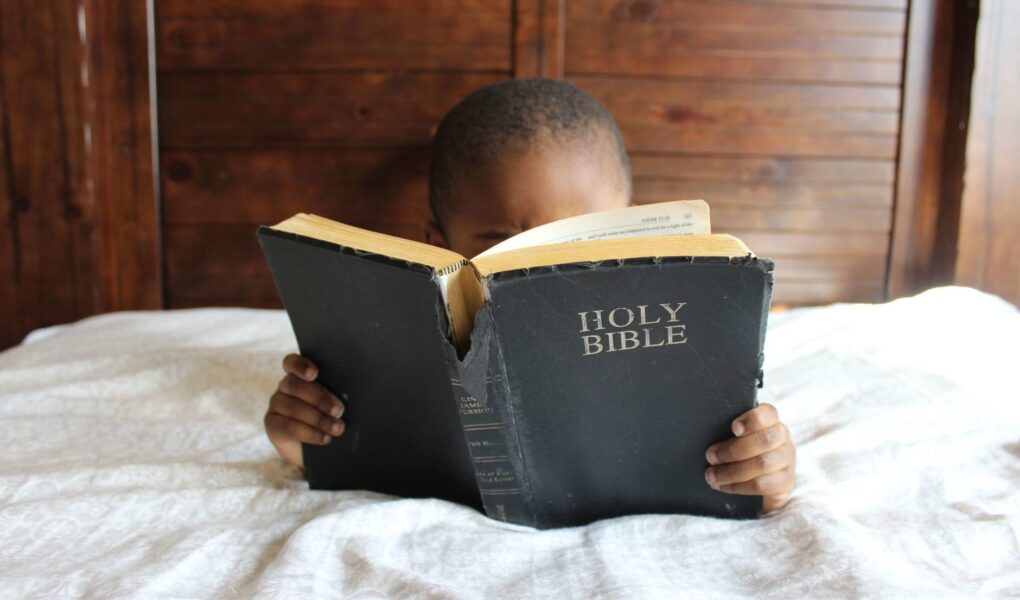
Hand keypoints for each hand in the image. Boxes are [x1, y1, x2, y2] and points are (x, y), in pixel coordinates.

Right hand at [264, 353, 345, 469]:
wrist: (320, 449)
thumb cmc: (332, 419)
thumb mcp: (335, 404)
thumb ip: (336, 394)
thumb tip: (344, 397)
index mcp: (299, 375)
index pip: (292, 363)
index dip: (301, 366)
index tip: (315, 374)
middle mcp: (284, 387)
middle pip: (294, 385)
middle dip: (319, 398)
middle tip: (338, 411)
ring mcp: (276, 405)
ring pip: (292, 407)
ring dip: (318, 419)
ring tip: (337, 428)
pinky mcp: (272, 424)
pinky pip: (288, 427)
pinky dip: (309, 433)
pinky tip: (325, 438)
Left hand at [704, 403, 795, 512]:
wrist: (760, 484)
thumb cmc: (741, 453)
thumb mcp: (736, 439)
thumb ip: (728, 433)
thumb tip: (707, 437)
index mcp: (770, 422)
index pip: (768, 413)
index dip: (752, 420)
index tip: (734, 428)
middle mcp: (782, 439)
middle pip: (765, 440)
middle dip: (734, 450)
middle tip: (711, 456)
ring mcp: (787, 461)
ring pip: (762, 464)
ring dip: (732, 471)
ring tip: (712, 475)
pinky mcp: (785, 482)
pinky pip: (762, 485)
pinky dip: (738, 486)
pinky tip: (723, 486)